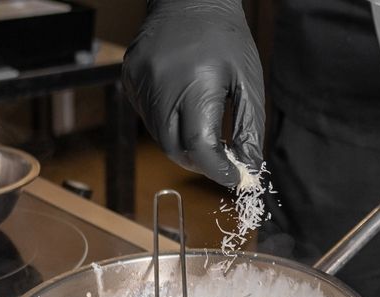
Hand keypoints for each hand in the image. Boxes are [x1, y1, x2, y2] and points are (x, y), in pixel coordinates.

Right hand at [122, 0, 265, 187]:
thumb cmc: (226, 36)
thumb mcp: (248, 81)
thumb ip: (249, 128)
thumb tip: (249, 168)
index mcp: (196, 86)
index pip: (201, 148)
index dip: (219, 170)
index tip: (235, 177)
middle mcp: (162, 87)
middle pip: (175, 148)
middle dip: (199, 162)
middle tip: (219, 161)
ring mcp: (141, 85)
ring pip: (159, 136)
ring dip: (182, 144)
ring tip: (202, 133)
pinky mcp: (130, 81)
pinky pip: (147, 118)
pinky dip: (166, 125)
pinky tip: (181, 107)